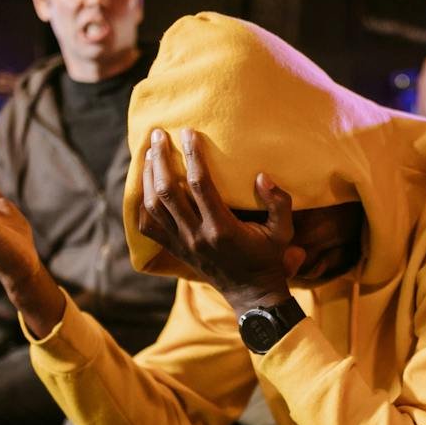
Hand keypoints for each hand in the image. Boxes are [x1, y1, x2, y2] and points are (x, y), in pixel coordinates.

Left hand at [137, 127, 303, 313]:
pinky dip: (142, 204)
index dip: (192, 155)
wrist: (250, 292)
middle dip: (159, 159)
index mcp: (222, 228)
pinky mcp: (174, 250)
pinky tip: (144, 183)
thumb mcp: (283, 231)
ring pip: (153, 206)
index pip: (199, 184)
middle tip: (157, 134)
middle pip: (167, 191)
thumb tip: (262, 176)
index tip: (188, 132)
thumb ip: (279, 203)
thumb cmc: (268, 257)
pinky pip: (148, 226)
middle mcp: (196, 236)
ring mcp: (182, 244)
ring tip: (148, 152)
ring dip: (148, 176)